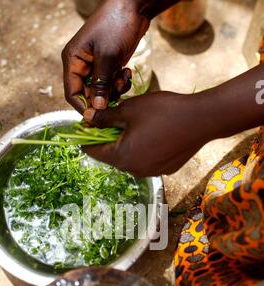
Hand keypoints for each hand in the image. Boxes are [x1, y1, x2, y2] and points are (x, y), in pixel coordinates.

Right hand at [62, 0, 149, 112]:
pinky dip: (120, 83)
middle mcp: (81, 65)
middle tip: (118, 93)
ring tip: (124, 77)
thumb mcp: (108, 56)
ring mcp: (96, 66)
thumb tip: (97, 108)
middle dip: (104, 97)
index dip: (84, 106)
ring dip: (114, 90)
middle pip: (88, 94)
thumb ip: (101, 84)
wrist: (134, 6)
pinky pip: (111, 84)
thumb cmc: (116, 25)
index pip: (72, 93)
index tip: (98, 116)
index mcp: (73, 60)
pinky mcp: (108, 66)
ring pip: (102, 91)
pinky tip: (127, 72)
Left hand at [83, 91, 214, 176]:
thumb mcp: (129, 110)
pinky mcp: (165, 170)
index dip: (87, 137)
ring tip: (135, 124)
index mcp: (122, 157)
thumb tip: (87, 119)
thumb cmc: (163, 112)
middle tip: (112, 119)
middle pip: (112, 156)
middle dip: (109, 139)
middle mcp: (134, 171)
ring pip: (130, 158)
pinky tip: (153, 133)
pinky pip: (146, 160)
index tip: (86, 125)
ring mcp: (151, 172)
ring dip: (127, 144)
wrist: (202, 119)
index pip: (93, 151)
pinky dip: (144, 148)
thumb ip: (105, 117)